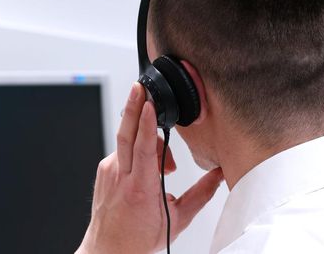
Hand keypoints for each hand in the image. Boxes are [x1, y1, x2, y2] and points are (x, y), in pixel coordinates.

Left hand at [76, 83, 223, 253]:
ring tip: (166, 163)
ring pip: (127, 142)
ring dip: (145, 138)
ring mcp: (109, 172)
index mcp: (140, 188)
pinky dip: (137, 150)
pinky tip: (149, 165)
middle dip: (133, 106)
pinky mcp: (104, 171)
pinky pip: (122, 151)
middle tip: (139, 86)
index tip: (149, 103)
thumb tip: (220, 175)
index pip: (142, 147)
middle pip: (125, 134)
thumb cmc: (139, 238)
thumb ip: (201, 195)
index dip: (145, 122)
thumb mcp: (177, 219)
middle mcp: (120, 176)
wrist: (109, 250)